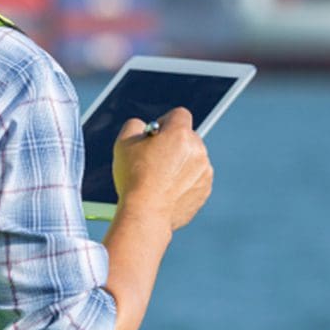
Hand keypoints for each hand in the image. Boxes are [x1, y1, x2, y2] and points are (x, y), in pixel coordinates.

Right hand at [111, 108, 213, 231]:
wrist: (145, 214)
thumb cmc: (133, 177)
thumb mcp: (124, 142)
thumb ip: (135, 125)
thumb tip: (145, 127)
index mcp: (180, 133)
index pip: (179, 114)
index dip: (165, 122)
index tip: (154, 136)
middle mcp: (198, 150)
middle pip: (187, 137)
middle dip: (173, 143)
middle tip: (155, 159)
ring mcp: (204, 172)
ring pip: (192, 158)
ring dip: (180, 163)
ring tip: (160, 178)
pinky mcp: (204, 191)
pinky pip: (195, 178)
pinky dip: (184, 181)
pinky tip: (167, 191)